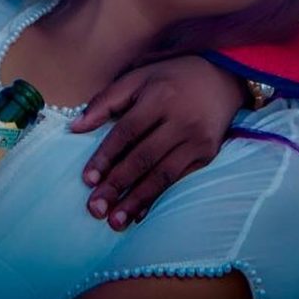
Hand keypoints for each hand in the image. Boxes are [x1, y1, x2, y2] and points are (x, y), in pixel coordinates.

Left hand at [70, 56, 244, 230]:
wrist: (222, 78)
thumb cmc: (172, 77)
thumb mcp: (139, 77)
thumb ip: (107, 101)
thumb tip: (75, 127)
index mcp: (160, 97)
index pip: (127, 131)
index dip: (106, 156)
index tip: (87, 180)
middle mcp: (180, 120)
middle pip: (144, 158)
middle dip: (117, 185)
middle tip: (95, 209)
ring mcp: (196, 140)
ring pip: (162, 175)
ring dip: (136, 200)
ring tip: (115, 221)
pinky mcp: (207, 155)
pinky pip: (178, 181)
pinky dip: (157, 198)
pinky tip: (140, 213)